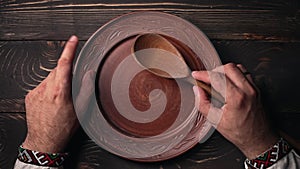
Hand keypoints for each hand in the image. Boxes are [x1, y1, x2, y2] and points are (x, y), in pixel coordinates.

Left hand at [23, 36, 78, 152]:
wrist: (44, 141)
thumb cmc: (63, 128)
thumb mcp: (81, 110)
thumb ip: (86, 89)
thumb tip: (88, 74)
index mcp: (60, 92)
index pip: (65, 64)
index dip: (70, 50)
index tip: (73, 40)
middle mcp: (46, 90)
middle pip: (57, 70)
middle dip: (65, 72)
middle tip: (71, 87)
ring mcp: (36, 92)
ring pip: (49, 78)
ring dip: (57, 82)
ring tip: (61, 98)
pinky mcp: (30, 96)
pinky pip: (42, 85)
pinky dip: (49, 88)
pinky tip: (52, 101)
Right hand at [192, 63, 278, 158]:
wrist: (259, 139)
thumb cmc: (239, 133)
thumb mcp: (215, 121)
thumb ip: (203, 103)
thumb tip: (197, 90)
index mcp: (236, 98)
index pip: (217, 78)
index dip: (203, 74)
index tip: (196, 75)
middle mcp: (247, 90)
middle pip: (228, 67)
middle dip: (214, 71)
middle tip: (207, 80)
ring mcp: (254, 88)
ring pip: (238, 68)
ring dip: (226, 71)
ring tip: (218, 82)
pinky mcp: (257, 89)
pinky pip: (245, 74)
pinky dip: (235, 75)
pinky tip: (229, 84)